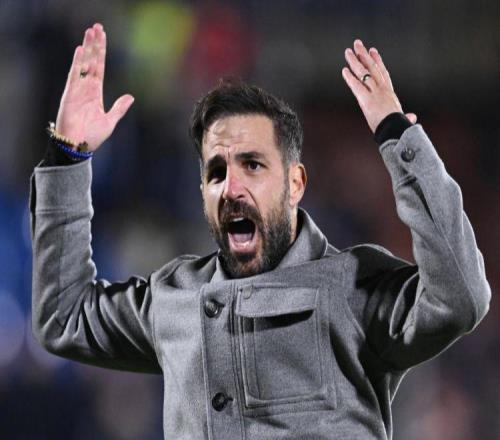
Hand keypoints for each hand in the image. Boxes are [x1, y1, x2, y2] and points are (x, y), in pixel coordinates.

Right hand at [55, 23, 134, 150]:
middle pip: (91, 61)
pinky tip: (81, 50)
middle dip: (94, 44)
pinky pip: (74, 76)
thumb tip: (131, 96)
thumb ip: (119, 108)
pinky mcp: (70, 95)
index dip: (101, 52)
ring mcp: (77, 90)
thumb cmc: (92, 137)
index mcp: (95, 92)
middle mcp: (86, 88)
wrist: (78, 148)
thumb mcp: (110, 120)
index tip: (103, 37)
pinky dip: (77, 63)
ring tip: (90, 31)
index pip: (99, 67)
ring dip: (87, 48)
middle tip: (97, 27)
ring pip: (83, 64)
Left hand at [342, 39, 416, 132]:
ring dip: (355, 61)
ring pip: (364, 73)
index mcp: (390, 93)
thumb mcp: (403, 119)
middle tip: (357, 44)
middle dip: (364, 55)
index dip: (377, 61)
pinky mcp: (366, 100)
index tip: (373, 51)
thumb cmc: (399, 127)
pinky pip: (357, 86)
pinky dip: (350, 78)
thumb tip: (412, 117)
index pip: (383, 73)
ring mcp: (374, 93)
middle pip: (372, 68)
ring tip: (348, 51)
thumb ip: (406, 117)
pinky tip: (344, 70)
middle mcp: (382, 90)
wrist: (396, 130)